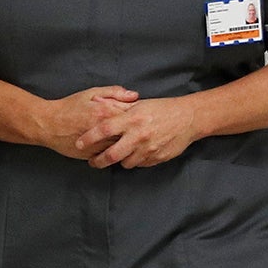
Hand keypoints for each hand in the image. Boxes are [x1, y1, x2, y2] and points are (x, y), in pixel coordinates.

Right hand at [35, 85, 138, 160]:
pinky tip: (117, 147)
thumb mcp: (90, 93)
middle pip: (130, 132)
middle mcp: (104, 130)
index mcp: (106, 111)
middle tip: (140, 128)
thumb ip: (114, 92)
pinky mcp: (92, 155)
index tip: (142, 115)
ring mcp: (99, 144)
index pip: (133, 114)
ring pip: (122, 146)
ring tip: (130, 139)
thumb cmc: (68, 108)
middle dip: (136, 130)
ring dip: (128, 143)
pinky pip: (110, 156)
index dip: (140, 114)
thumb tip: (135, 95)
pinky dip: (116, 152)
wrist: (48, 125)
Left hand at [82, 95, 203, 168]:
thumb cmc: (161, 109)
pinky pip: (140, 164)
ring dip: (119, 161)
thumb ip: (118, 106)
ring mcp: (148, 149)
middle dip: (98, 161)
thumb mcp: (138, 104)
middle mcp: (138, 135)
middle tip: (92, 161)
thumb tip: (96, 102)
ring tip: (118, 155)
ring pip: (125, 163)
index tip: (78, 144)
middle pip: (111, 155)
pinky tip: (136, 153)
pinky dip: (135, 161)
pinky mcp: (157, 158)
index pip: (103, 130)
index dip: (88, 138)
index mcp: (131, 119)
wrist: (189, 118)